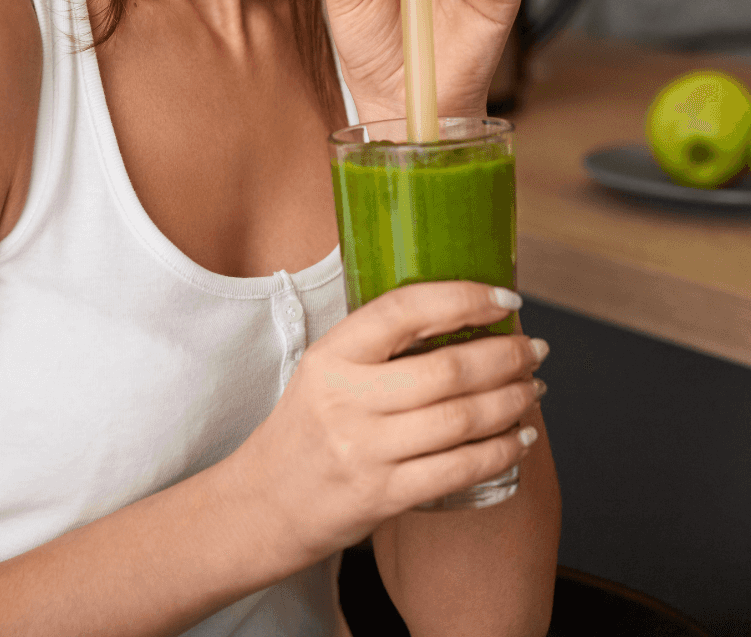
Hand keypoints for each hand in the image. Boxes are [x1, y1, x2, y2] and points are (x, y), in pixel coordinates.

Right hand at [235, 282, 545, 566]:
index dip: (462, 298)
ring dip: (511, 400)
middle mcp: (346, 399)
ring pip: (460, 418)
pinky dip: (500, 450)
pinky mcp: (383, 496)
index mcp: (331, 355)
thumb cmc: (306, 428)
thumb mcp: (325, 371)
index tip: (505, 298)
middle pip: (446, 369)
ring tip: (533, 388)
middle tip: (534, 350)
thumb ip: (378, 345)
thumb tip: (458, 313)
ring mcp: (365, 450)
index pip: (403, 311)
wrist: (264, 502)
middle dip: (505, 356)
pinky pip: (458, 468)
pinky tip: (520, 437)